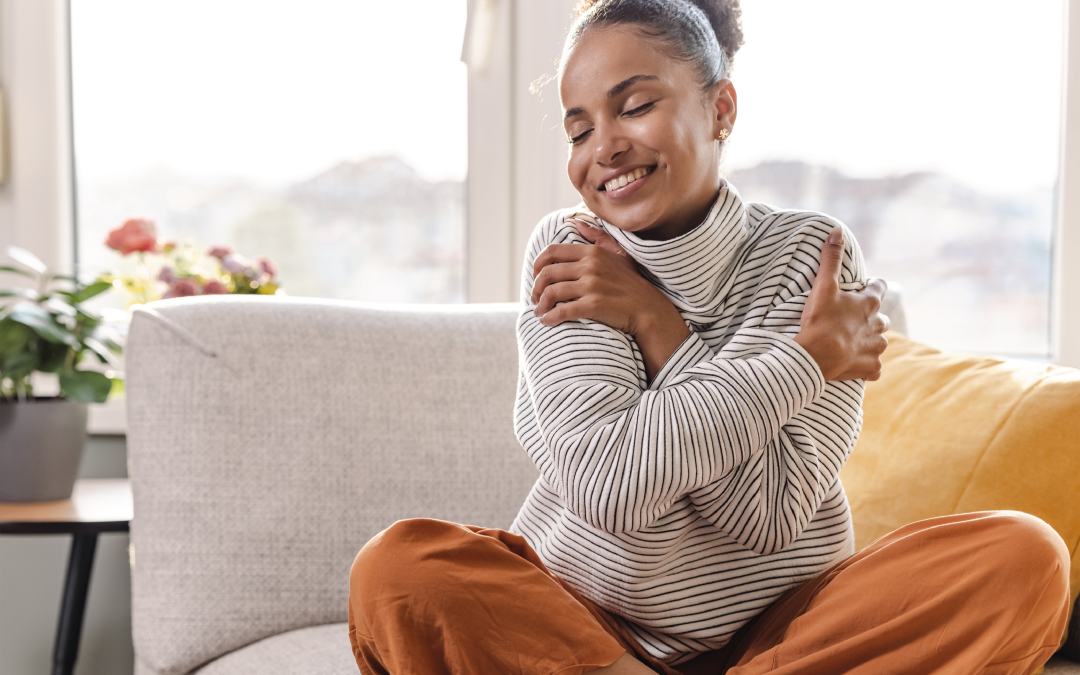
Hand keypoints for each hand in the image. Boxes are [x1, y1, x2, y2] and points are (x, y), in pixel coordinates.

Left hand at [532, 220, 689, 378]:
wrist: (649, 309)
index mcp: (592, 252)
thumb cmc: (632, 284)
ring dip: (540, 305)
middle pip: (547, 273)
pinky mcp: (593, 305)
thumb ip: (598, 238)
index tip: (536, 277)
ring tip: (539, 312)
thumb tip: (577, 222)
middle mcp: (590, 266)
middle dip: (536, 288)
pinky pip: (562, 311)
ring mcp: (592, 285)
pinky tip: (547, 321)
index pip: (552, 252)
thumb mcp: (618, 254)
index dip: (537, 265)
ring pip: (551, 292)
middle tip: (535, 298)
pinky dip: (549, 317)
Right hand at [793, 227, 889, 380]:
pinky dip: (867, 366)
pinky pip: (874, 368)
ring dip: (869, 341)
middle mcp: (878, 325)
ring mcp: (876, 348)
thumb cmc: (820, 320)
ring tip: (849, 342)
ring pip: (879, 342)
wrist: (817, 356)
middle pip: (881, 317)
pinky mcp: (870, 368)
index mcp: (870, 304)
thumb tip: (837, 231)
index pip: (880, 287)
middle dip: (869, 317)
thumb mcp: (823, 286)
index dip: (871, 286)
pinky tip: (855, 365)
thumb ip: (830, 259)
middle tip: (849, 319)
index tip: (861, 288)